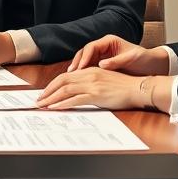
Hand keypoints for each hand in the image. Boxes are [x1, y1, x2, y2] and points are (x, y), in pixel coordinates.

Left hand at [36, 67, 159, 110]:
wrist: (139, 88)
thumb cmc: (124, 87)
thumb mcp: (105, 80)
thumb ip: (91, 83)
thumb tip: (78, 92)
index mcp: (90, 70)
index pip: (66, 76)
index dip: (53, 84)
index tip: (45, 93)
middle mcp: (89, 75)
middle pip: (61, 81)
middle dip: (47, 91)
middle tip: (38, 100)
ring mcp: (92, 84)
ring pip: (65, 90)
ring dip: (50, 98)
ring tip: (41, 106)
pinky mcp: (96, 95)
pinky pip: (75, 99)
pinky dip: (62, 104)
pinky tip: (54, 108)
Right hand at [67, 34, 170, 75]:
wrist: (153, 65)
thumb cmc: (145, 59)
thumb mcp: (132, 58)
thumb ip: (117, 61)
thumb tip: (101, 65)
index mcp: (109, 41)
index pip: (91, 47)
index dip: (84, 57)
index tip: (80, 67)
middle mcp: (103, 47)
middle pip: (84, 53)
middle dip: (77, 63)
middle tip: (71, 73)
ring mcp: (102, 56)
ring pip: (85, 60)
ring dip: (78, 69)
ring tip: (71, 78)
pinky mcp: (103, 65)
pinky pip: (90, 68)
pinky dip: (84, 73)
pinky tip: (80, 81)